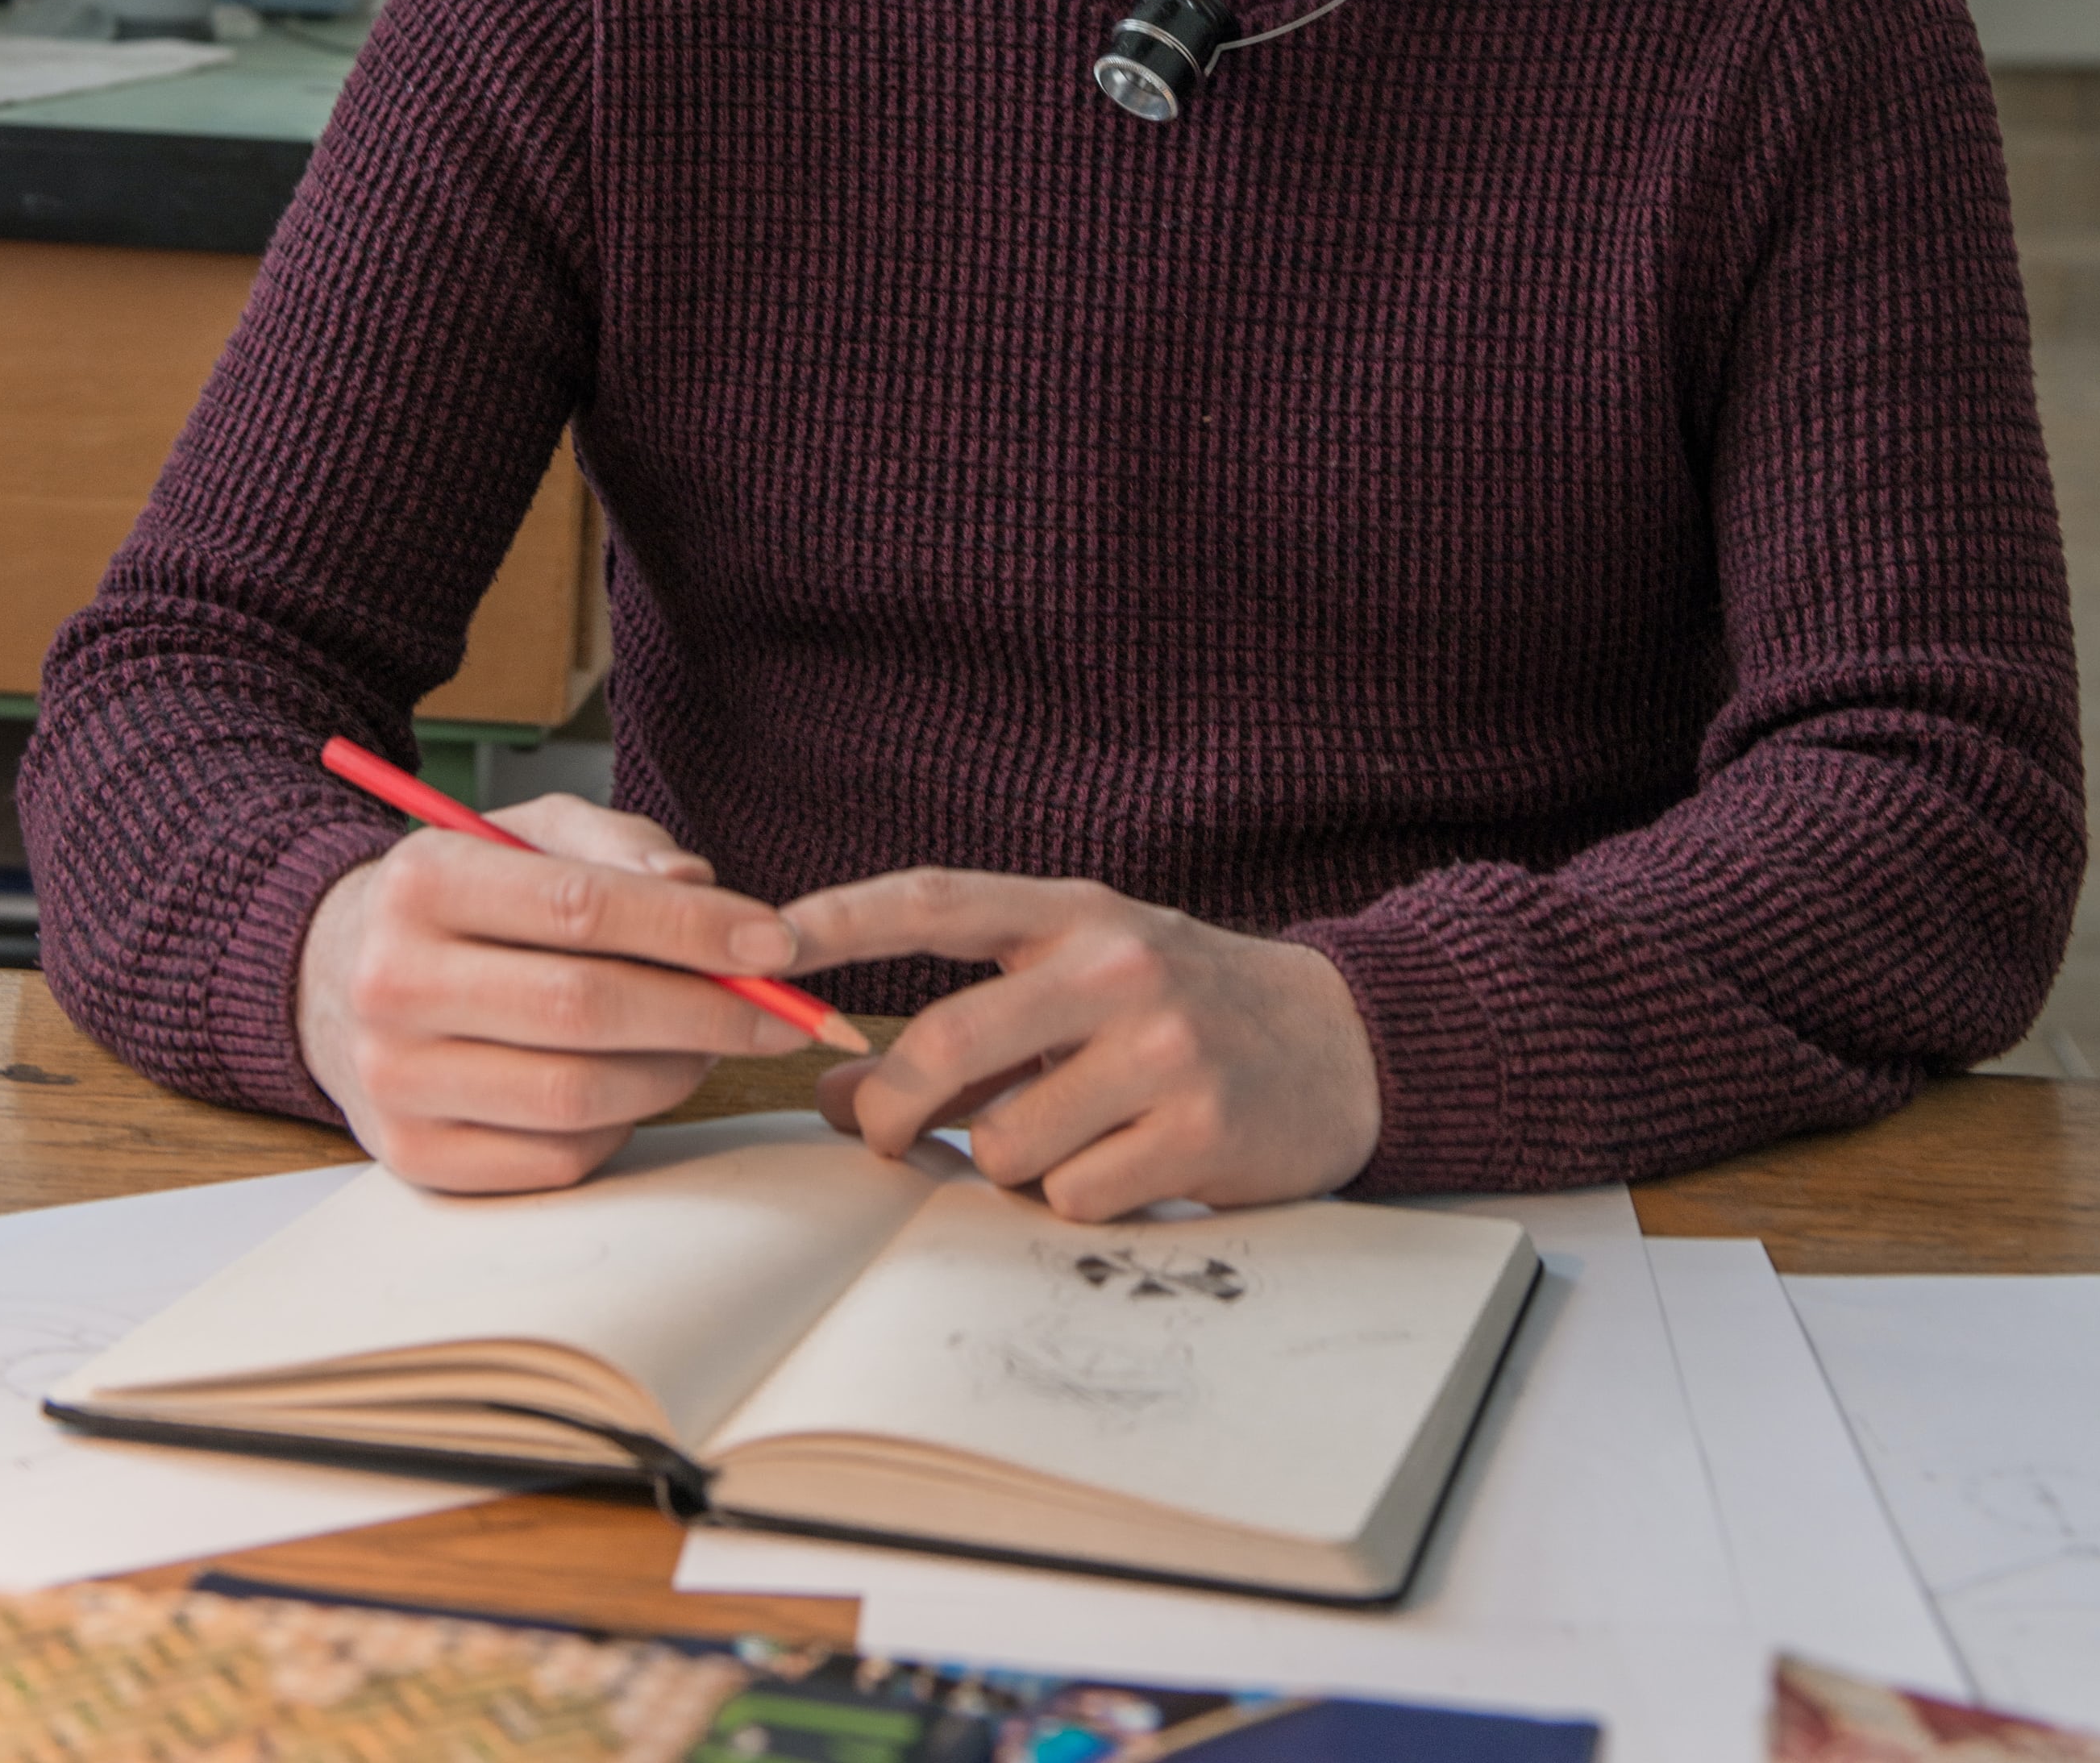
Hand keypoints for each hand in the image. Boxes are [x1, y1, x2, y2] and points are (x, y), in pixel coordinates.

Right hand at [296, 792, 809, 1191]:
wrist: (340, 976)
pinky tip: (639, 1084)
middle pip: (584, 1009)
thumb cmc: (469, 898)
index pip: (581, 908)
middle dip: (708, 1013)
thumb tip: (702, 887)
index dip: (691, 930)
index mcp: (424, 882)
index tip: (776, 942)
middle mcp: (395, 984)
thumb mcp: (532, 835)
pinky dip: (622, 1127)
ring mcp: (396, 1081)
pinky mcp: (413, 1158)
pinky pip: (553, 1158)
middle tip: (784, 1014)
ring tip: (713, 1042)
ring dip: (674, 1073)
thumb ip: (621, 848)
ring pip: (576, 1095)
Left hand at [781, 869, 1381, 1218]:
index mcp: (1075, 912)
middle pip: (946, 1043)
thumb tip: (835, 1092)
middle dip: (894, 1110)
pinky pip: (1075, 1196)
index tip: (757, 943)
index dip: (837, 919)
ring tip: (1064, 1140)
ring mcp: (1163, 1046)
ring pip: (1006, 1144)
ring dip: (1008, 1166)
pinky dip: (1077, 1199)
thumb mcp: (1076, 990)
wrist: (1342, 1043)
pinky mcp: (1201, 1129)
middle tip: (888, 1139)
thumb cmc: (1182, 1008)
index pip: (932, 899)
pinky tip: (1125, 1166)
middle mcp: (1116, 964)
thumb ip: (963, 1034)